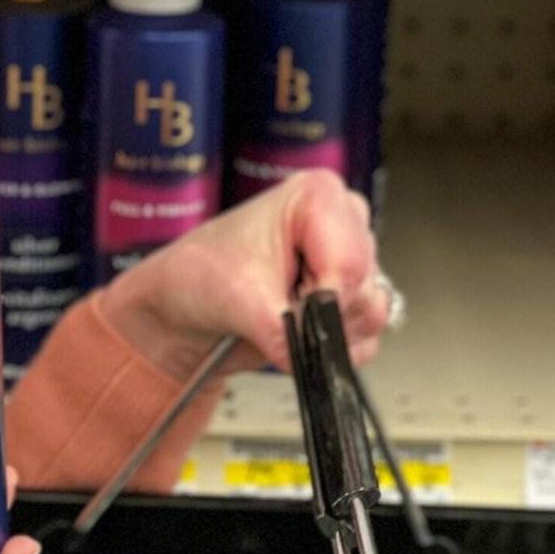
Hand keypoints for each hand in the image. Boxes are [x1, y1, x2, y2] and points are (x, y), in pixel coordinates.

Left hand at [97, 171, 387, 382]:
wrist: (184, 306)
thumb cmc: (199, 275)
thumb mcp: (235, 298)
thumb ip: (281, 330)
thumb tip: (312, 355)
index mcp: (319, 198)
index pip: (350, 260)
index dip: (323, 297)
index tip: (289, 307)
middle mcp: (343, 224)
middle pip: (365, 288)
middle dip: (321, 315)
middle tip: (277, 309)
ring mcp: (349, 263)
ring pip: (370, 315)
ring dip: (326, 333)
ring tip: (280, 317)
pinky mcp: (349, 301)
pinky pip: (364, 339)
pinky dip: (330, 349)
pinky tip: (294, 332)